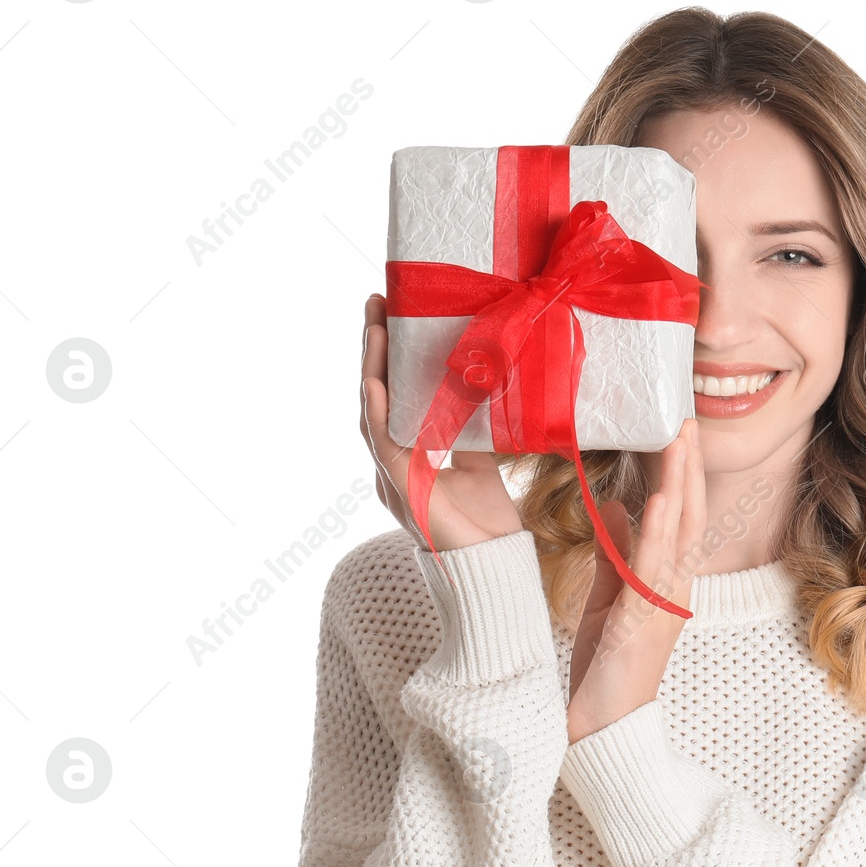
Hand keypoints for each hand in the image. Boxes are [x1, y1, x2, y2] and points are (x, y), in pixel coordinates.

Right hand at [360, 293, 522, 550]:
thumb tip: (474, 390)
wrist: (493, 564)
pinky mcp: (400, 487)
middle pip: (376, 396)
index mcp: (407, 457)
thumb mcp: (479, 461)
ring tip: (374, 325)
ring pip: (372, 410)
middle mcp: (391, 463)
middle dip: (374, 349)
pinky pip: (381, 441)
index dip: (389, 359)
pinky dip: (377, 409)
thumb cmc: (486, 521)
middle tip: (377, 302)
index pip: (392, 398)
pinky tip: (374, 382)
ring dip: (371, 366)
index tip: (393, 316)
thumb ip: (467, 430)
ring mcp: (391, 475)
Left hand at [567, 418, 705, 744]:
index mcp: (667, 582)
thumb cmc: (605, 668)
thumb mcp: (610, 598)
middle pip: (690, 515)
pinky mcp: (643, 623)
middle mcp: (674, 589)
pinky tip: (659, 499)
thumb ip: (616, 554)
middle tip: (686, 416)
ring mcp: (664, 606)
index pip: (680, 516)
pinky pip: (653, 570)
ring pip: (680, 534)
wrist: (601, 729)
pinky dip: (658, 532)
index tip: (675, 429)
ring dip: (680, 483)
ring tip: (679, 439)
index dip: (681, 472)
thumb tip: (615, 505)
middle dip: (689, 466)